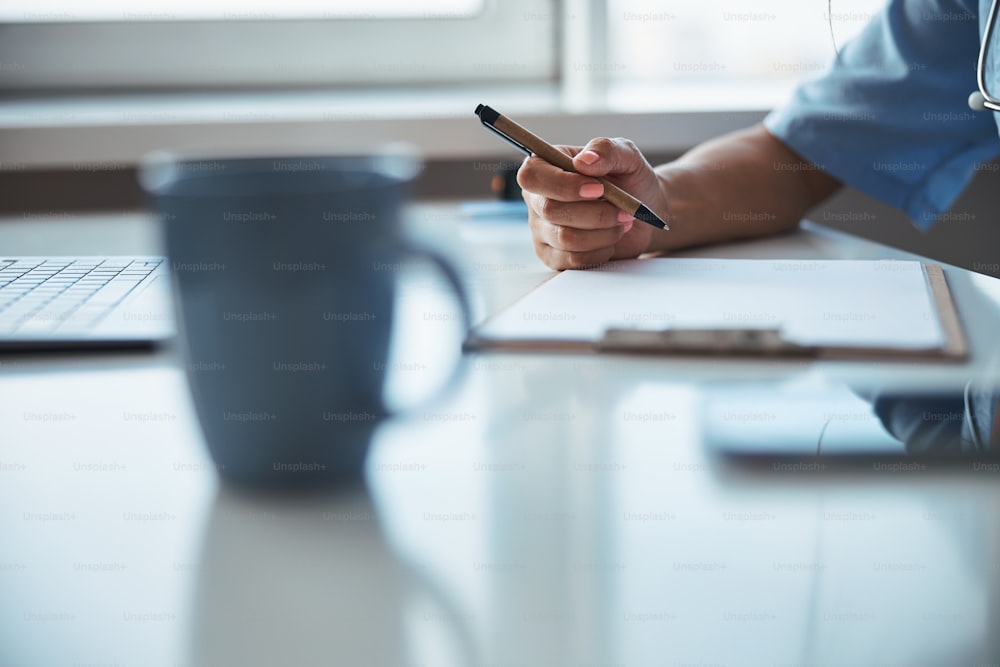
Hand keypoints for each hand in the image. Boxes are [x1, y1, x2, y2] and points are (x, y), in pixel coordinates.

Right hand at [517, 137, 665, 269]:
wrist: (642, 211)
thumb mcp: (626, 155)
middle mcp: (537, 199)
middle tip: (623, 209)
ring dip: (603, 232)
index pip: (532, 176)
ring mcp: (541, 230)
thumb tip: (584, 160)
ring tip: (621, 222)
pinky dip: (600, 251)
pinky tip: (610, 240)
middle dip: (595, 212)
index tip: (598, 188)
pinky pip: (572, 260)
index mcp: (545, 166)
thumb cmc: (629, 179)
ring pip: (565, 238)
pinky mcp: (553, 256)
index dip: (563, 185)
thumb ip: (606, 149)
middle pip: (550, 210)